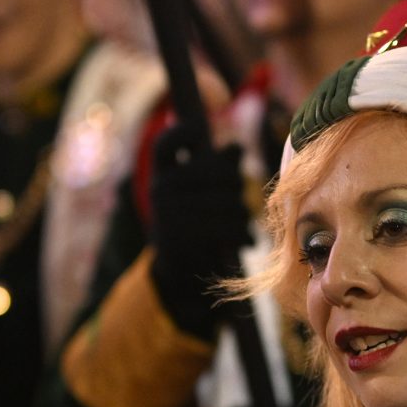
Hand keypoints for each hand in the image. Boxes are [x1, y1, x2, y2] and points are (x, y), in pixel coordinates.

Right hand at [147, 119, 247, 336]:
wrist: (179, 274)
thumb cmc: (196, 223)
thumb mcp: (203, 191)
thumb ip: (219, 166)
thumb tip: (236, 148)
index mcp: (162, 173)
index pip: (164, 143)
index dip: (182, 132)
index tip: (199, 132)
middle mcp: (159, 189)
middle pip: (216, 171)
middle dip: (238, 185)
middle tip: (242, 201)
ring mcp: (167, 213)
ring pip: (228, 201)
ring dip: (244, 215)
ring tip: (246, 225)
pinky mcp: (180, 239)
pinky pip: (226, 227)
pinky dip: (243, 234)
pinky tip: (247, 240)